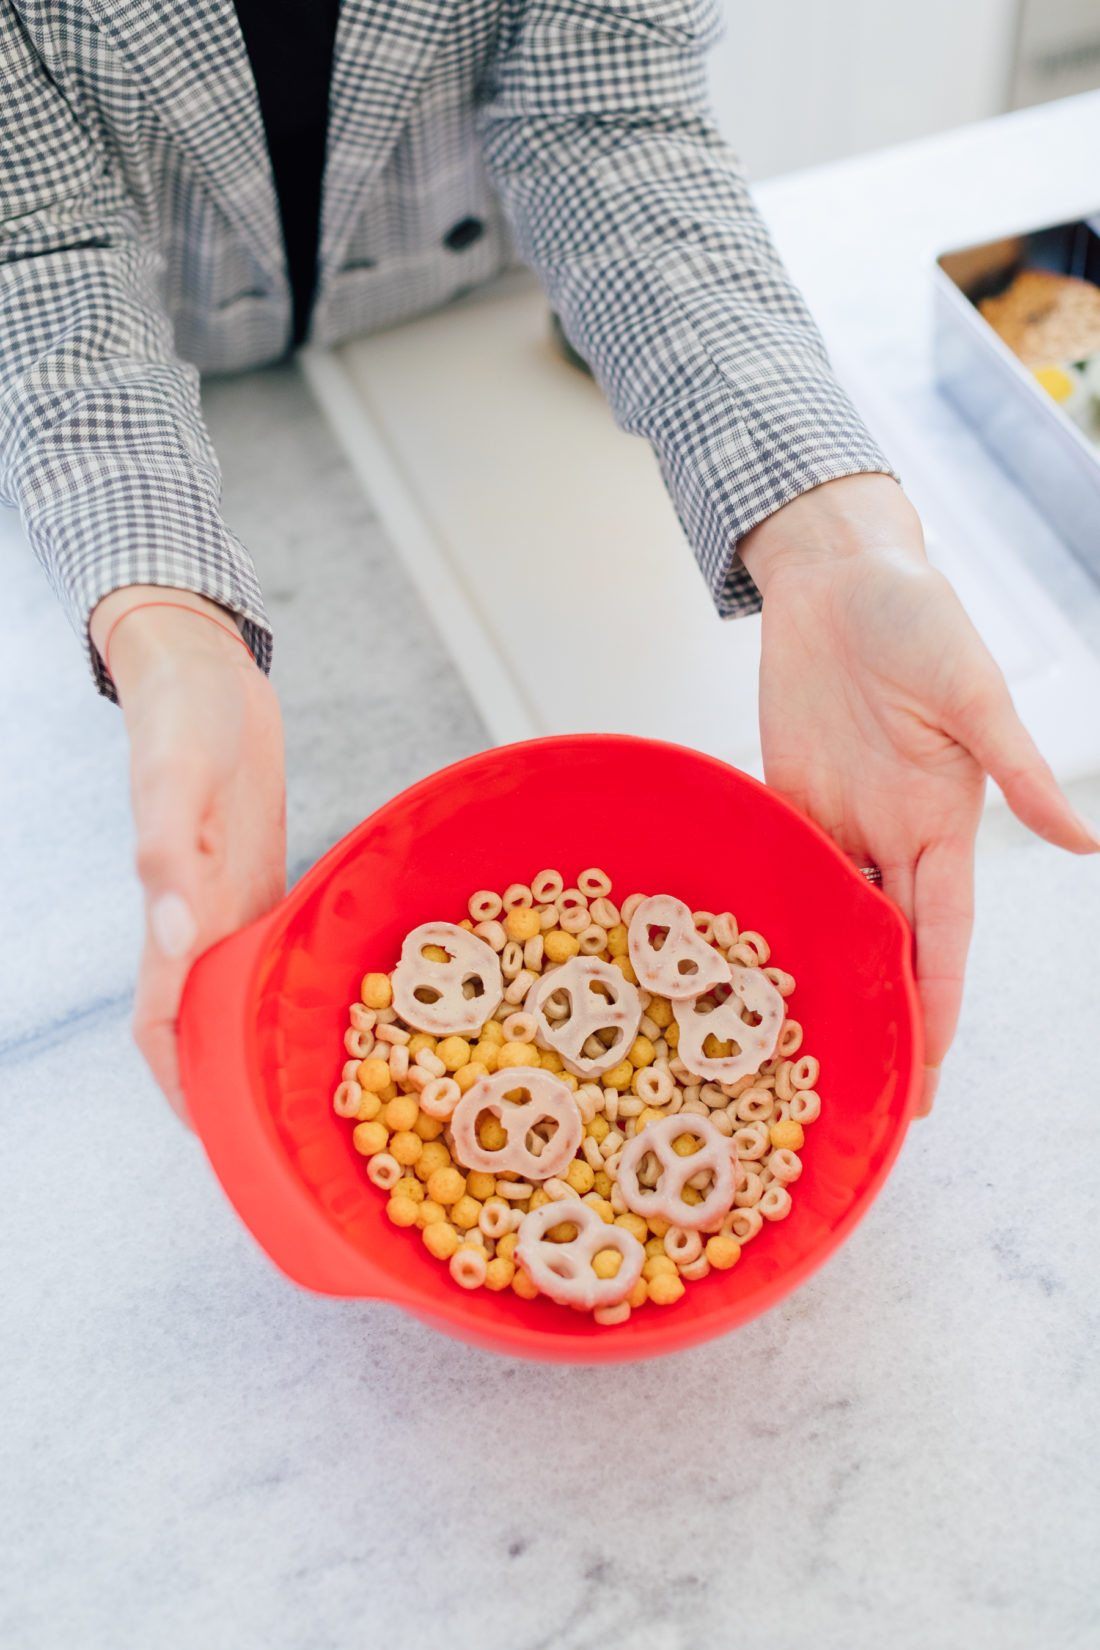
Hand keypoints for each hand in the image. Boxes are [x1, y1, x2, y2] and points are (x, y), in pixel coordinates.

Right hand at [90, 588, 285, 1122]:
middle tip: (278, 1137)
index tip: (215, 1138)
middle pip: (202, 1022)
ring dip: (256, 1041)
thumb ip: (167, 854)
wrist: (204, 670)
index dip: (180, 1083)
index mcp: (174, 904)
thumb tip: (174, 940)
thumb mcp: (175, 775)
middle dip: (227, 1082)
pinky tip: (324, 1004)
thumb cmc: (183, 713)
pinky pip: (266, 948)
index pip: (163, 1021)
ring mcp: (228, 896)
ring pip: (235, 992)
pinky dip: (283, 984)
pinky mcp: (257, 874)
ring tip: (306, 1092)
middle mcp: (200, 915)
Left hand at [739, 475, 1098, 1115]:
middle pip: (888, 946)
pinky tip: (748, 962)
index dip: (936, 1006)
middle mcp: (888, 834)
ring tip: (803, 1050)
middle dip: (884, 1018)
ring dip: (825, 977)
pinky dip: (771, 912)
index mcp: (942, 824)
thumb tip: (1089, 843)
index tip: (931, 1076)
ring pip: (834, 916)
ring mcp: (835, 819)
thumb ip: (1017, 770)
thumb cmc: (919, 620)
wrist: (837, 575)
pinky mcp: (784, 795)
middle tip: (866, 1096)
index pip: (943, 937)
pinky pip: (781, 865)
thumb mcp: (976, 694)